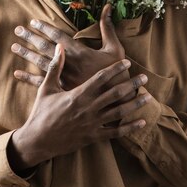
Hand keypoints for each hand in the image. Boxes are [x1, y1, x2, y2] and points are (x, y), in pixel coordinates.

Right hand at [7, 43, 150, 171]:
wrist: (38, 140)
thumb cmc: (41, 112)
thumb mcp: (46, 87)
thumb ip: (56, 67)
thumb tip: (60, 47)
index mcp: (78, 94)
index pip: (101, 78)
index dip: (115, 69)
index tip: (127, 62)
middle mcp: (88, 108)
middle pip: (115, 93)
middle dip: (131, 84)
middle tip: (144, 77)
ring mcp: (92, 123)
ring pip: (118, 112)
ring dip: (134, 104)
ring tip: (148, 97)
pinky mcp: (93, 137)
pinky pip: (115, 132)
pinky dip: (129, 128)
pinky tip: (140, 122)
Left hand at [11, 3, 129, 90]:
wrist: (117, 100)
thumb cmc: (118, 72)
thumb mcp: (115, 48)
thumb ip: (108, 27)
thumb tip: (108, 6)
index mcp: (80, 53)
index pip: (58, 37)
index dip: (45, 28)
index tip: (33, 22)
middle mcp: (69, 65)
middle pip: (45, 48)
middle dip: (31, 38)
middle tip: (18, 30)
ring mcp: (63, 79)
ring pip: (41, 65)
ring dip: (27, 55)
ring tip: (15, 46)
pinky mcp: (61, 91)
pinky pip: (42, 83)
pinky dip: (28, 78)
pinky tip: (17, 73)